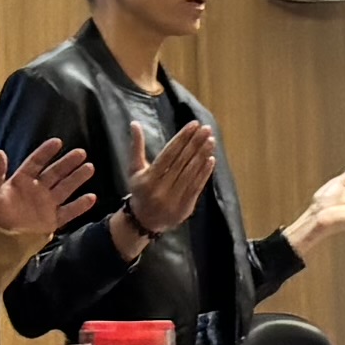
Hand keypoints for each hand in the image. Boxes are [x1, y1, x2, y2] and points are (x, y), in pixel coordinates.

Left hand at [0, 137, 98, 249]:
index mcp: (22, 180)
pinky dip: (80, 206)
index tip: (58, 142)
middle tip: (81, 153)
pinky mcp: (52, 221)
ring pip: (65, 188)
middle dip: (68, 162)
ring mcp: (46, 205)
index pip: (36, 162)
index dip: (46, 152)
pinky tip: (91, 197)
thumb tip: (0, 152)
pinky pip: (68, 212)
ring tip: (90, 167)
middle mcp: (37, 189)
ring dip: (77, 178)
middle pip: (55, 173)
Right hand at [122, 112, 220, 237]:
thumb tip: (134, 123)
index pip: (169, 154)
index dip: (182, 138)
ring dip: (202, 155)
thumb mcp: (134, 169)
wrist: (144, 220)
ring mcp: (174, 199)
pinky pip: (196, 187)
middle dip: (195, 143)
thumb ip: (136, 146)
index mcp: (148, 179)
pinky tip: (211, 159)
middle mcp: (161, 189)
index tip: (193, 125)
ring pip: (191, 173)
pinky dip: (204, 173)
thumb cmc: (140, 189)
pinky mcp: (185, 207)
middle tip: (206, 128)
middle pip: (182, 162)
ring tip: (211, 140)